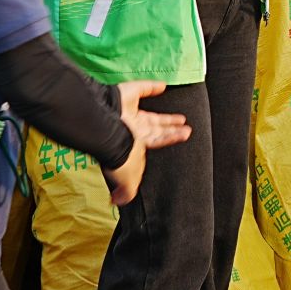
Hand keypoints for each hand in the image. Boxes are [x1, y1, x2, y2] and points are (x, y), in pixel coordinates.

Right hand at [104, 81, 188, 206]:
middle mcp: (132, 128)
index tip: (183, 137)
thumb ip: (126, 190)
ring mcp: (130, 112)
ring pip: (152, 114)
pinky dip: (152, 87)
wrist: (104, 130)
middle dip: (170, 130)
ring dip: (166, 117)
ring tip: (181, 117)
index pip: (155, 144)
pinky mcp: (126, 94)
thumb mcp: (124, 178)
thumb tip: (118, 203)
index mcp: (134, 144)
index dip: (168, 140)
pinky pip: (142, 89)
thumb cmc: (116, 154)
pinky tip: (163, 86)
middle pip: (156, 129)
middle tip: (186, 128)